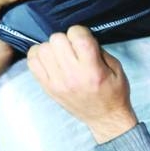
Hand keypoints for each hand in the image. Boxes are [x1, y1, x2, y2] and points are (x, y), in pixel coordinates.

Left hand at [27, 25, 137, 142]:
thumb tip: (80, 37)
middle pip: (57, 39)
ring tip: (61, 55)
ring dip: (52, 48)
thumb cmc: (114, 93)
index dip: (80, 32)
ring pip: (42, 48)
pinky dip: (39, 56)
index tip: (84, 39)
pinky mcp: (47, 87)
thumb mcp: (117, 68)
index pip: (77, 35)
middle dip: (66, 39)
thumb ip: (99, 50)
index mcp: (93, 69)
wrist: (105, 118)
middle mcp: (73, 75)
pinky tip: (50, 60)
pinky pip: (32, 62)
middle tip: (73, 48)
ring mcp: (57, 82)